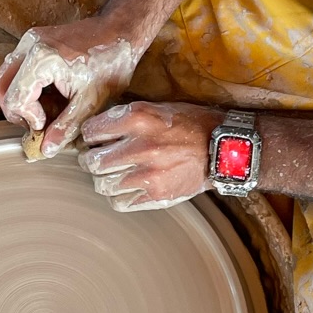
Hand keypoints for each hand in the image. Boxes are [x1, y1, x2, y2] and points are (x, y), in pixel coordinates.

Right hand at [0, 16, 144, 155]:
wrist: (120, 33)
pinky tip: (47, 95)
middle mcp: (29, 45)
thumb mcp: (91, 101)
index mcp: (42, 59)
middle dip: (17, 111)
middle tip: (39, 122)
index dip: (28, 119)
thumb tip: (46, 149)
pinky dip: (24, 86)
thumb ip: (66, 127)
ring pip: (4, 77)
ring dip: (19, 98)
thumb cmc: (110, 62)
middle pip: (1, 87)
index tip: (47, 124)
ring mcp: (29, 40)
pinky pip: (16, 67)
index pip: (14, 99)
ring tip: (43, 109)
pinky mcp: (33, 40)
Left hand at [78, 102, 218, 211]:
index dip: (90, 136)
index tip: (95, 139)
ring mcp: (148, 174)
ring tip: (113, 175)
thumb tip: (96, 130)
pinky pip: (119, 203)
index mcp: (138, 119)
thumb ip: (126, 117)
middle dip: (91, 161)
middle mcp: (140, 147)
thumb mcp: (156, 108)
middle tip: (98, 159)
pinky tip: (127, 188)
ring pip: (102, 185)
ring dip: (104, 180)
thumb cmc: (190, 125)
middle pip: (92, 162)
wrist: (222, 149)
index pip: (91, 132)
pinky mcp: (157, 195)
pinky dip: (119, 197)